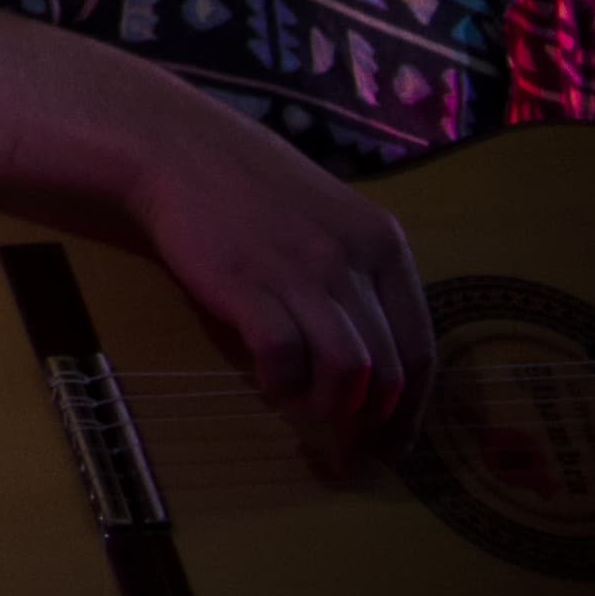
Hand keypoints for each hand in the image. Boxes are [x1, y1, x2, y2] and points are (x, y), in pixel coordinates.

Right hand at [114, 88, 433, 472]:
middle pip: (387, 370)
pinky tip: (268, 380)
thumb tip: (371, 357)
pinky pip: (285, 359)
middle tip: (347, 449)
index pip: (420, 348)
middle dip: (371, 424)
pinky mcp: (249, 286)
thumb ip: (356, 276)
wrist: (174, 146)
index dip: (411, 407)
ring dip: (328, 408)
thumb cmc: (247, 183)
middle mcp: (353, 261)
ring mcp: (301, 273)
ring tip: (302, 408)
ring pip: (347, 373)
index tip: (393, 441)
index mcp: (383, 244)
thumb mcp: (327, 217)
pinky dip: (281, 384)